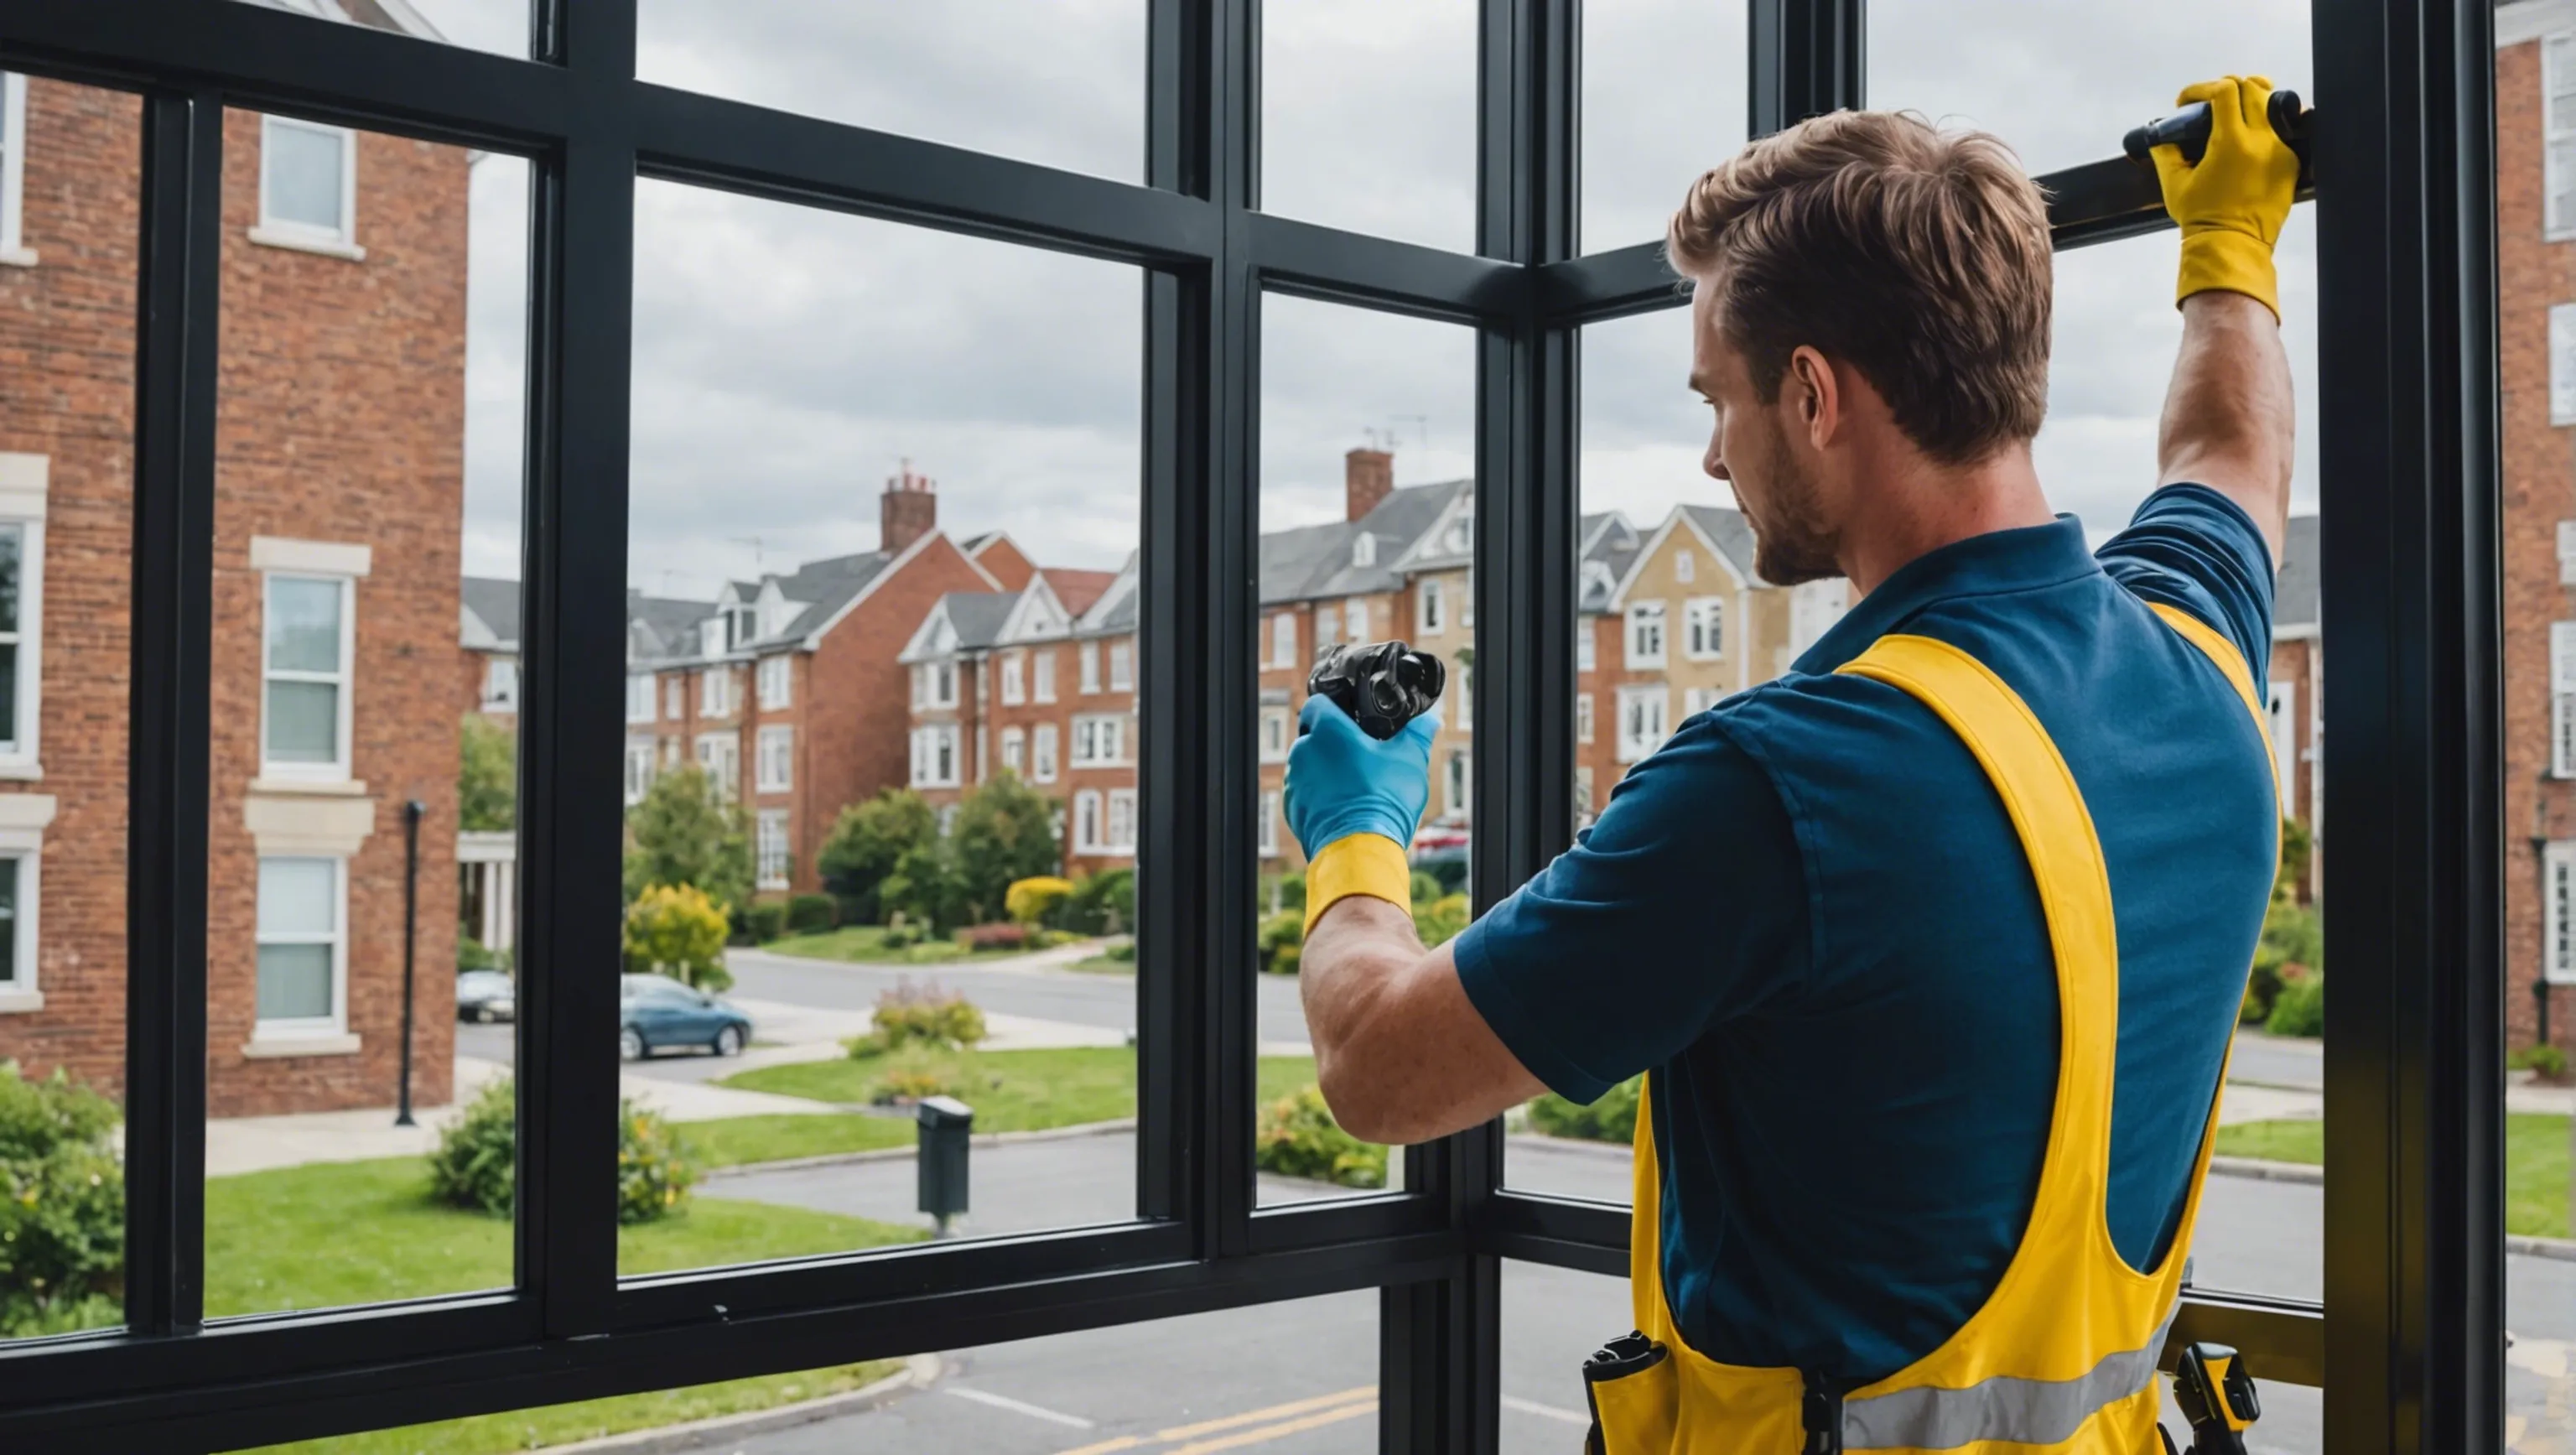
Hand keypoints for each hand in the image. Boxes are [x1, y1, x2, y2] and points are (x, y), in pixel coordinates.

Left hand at [1284, 695, 1437, 854]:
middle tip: (1358, 759)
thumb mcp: (1410, 760)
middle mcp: (1303, 752)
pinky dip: (1318, 798)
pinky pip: (1304, 795)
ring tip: (1353, 787)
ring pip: (1307, 767)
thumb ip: (1417, 735)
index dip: (1332, 711)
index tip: (1347, 723)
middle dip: (1332, 746)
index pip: (1317, 705)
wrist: (1361, 849)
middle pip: (1313, 738)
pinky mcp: (1292, 809)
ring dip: (1324, 772)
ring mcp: (1295, 782)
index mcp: (1328, 731)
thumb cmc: (1383, 799)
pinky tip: (1342, 807)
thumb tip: (1428, 722)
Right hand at [2153, 75, 2299, 318]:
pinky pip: (2281, 130)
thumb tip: (2160, 135)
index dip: (2201, 88)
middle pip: (2252, 87)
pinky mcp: (2291, 162)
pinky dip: (2263, 126)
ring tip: (2235, 112)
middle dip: (2228, 86)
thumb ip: (2165, 152)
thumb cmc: (2201, 218)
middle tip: (2211, 101)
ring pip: (2272, 103)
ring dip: (2251, 100)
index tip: (2186, 102)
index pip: (2224, 90)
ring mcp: (2280, 150)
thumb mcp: (2174, 183)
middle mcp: (2261, 140)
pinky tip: (2249, 138)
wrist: (2233, 245)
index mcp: (2230, 142)